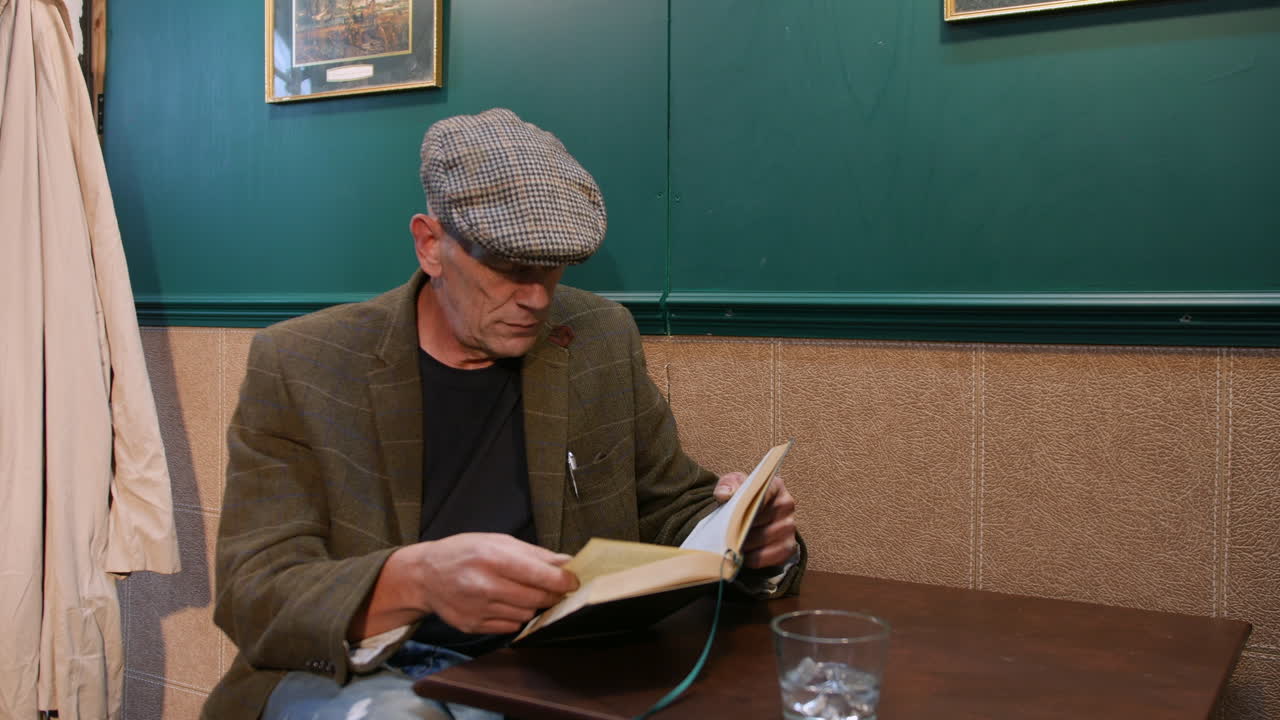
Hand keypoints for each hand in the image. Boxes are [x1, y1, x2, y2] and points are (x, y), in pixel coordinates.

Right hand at [391, 533, 578, 634]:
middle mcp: (484, 585)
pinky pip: (510, 626)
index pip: (541, 576)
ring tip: (524, 591)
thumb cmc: (464, 552)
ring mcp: (478, 609)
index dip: (564, 581)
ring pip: (526, 613)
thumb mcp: (497, 541)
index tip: (573, 581)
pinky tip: (506, 603)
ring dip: (533, 604)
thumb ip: (534, 553)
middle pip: (537, 598)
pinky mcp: (473, 626)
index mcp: (492, 558)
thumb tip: (566, 563)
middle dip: (553, 594)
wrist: (424, 575)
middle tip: (556, 588)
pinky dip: (516, 616)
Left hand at [714, 472, 797, 568]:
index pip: (766, 492)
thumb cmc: (740, 498)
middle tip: (726, 533)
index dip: (750, 502)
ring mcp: (790, 527)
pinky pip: (773, 556)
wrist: (747, 515)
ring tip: (732, 545)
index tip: (736, 512)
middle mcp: (787, 505)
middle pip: (764, 518)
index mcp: (775, 486)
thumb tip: (725, 494)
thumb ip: (727, 485)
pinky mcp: (789, 547)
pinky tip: (742, 556)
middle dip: (743, 527)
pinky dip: (756, 559)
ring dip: (747, 544)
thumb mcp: (731, 486)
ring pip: (767, 538)